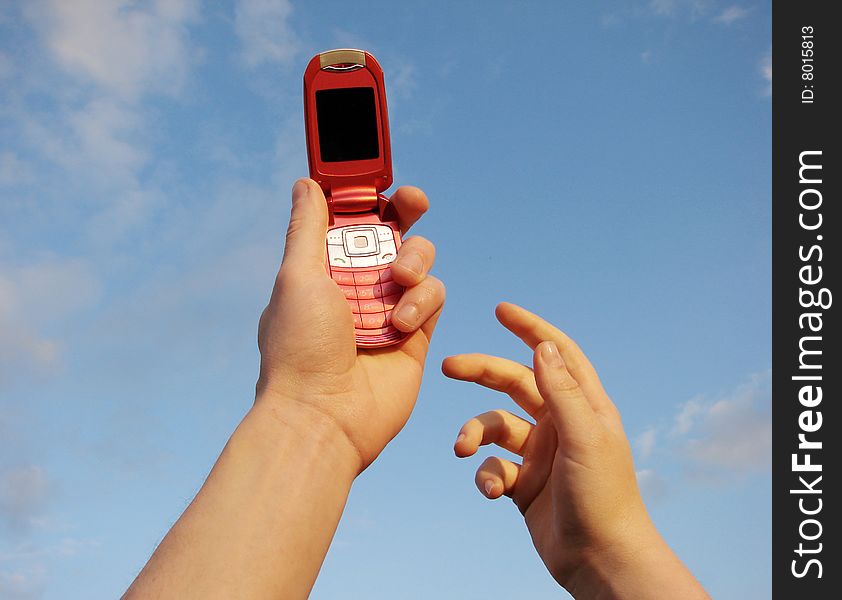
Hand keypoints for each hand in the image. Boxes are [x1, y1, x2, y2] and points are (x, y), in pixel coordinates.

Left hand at [256, 179, 444, 470]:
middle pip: (392, 231)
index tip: (379, 178)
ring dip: (413, 261)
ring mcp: (389, 307)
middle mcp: (358, 284)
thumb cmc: (300, 347)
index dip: (367, 196)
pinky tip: (401, 324)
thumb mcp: (297, 276)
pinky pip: (435, 295)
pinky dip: (423, 301)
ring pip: (419, 259)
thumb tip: (306, 183)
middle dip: (406, 210)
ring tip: (396, 282)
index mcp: (323, 267)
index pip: (351, 219)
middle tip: (413, 201)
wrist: (325, 416)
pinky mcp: (417, 333)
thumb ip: (309, 227)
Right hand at [443, 303, 707, 598]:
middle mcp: (559, 424)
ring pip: (495, 428)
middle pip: (514, 383)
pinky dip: (485, 476)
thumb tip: (541, 345)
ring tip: (462, 448)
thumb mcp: (584, 438)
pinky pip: (492, 467)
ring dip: (474, 434)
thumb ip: (561, 391)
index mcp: (582, 406)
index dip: (530, 328)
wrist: (600, 561)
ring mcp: (540, 454)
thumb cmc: (602, 497)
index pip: (556, 354)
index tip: (501, 310)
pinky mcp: (524, 484)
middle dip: (481, 372)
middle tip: (447, 366)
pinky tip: (494, 492)